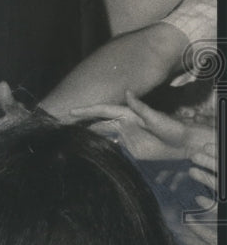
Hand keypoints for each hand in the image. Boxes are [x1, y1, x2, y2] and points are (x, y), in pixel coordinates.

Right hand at [70, 90, 208, 160]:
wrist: (182, 144)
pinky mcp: (128, 149)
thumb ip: (140, 107)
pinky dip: (100, 149)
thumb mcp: (155, 117)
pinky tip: (89, 151)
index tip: (71, 111)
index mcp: (126, 114)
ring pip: (101, 136)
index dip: (87, 111)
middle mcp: (121, 124)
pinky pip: (110, 148)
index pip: (102, 111)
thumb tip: (128, 92)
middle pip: (97, 124)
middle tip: (63, 127)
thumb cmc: (171, 128)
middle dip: (81, 124)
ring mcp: (124, 137)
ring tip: (72, 139)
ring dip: (88, 137)